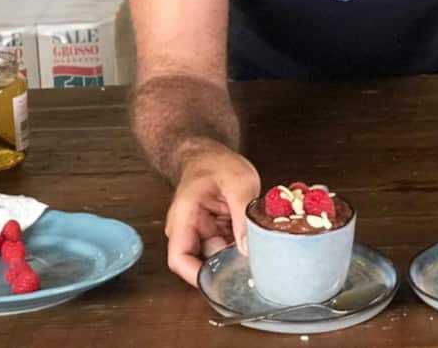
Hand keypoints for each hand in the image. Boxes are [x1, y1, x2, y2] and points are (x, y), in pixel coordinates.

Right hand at [164, 142, 259, 285]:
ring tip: (257, 243)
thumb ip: (242, 215)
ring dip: (237, 254)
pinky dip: (240, 246)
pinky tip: (254, 238)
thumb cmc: (216, 162)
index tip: (221, 283)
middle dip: (227, 265)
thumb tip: (247, 248)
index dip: (197, 276)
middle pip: (202, 262)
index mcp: (184, 217)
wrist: (210, 154)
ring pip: (218, 257)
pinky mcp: (213, 233)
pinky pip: (226, 248)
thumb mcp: (238, 182)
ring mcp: (201, 232)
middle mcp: (188, 229)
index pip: (180, 259)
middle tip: (253, 262)